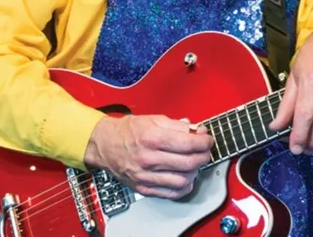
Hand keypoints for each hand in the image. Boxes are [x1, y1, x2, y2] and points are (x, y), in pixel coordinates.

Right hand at [83, 114, 213, 198]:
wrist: (104, 145)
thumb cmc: (127, 131)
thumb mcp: (152, 119)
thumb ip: (176, 125)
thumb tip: (196, 131)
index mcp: (151, 138)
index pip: (188, 143)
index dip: (204, 142)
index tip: (208, 140)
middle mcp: (148, 158)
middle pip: (188, 163)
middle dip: (204, 157)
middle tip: (205, 152)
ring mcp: (145, 176)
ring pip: (182, 180)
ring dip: (195, 172)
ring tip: (195, 164)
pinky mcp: (143, 188)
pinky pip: (170, 193)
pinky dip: (184, 187)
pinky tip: (186, 178)